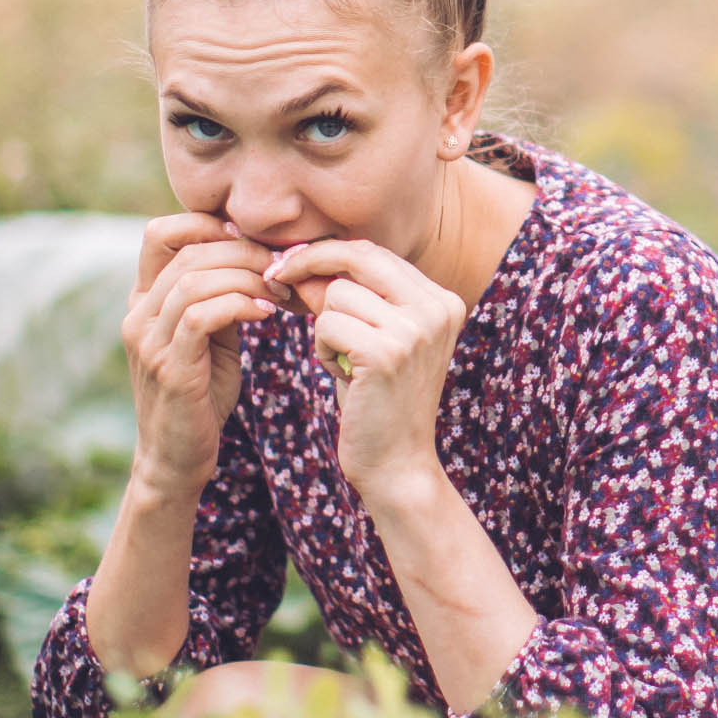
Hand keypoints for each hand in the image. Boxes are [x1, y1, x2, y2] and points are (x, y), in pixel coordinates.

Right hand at [122, 214, 278, 505]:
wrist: (177, 458)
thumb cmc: (201, 394)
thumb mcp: (210, 336)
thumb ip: (220, 297)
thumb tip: (260, 255)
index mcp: (144, 300)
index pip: (160, 234)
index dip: (206, 224)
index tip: (251, 239)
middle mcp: (137, 314)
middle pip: (188, 252)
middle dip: (243, 251)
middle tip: (282, 265)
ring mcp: (148, 340)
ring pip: (194, 280)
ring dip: (246, 277)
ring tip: (278, 289)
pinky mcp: (169, 367)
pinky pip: (201, 315)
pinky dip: (239, 305)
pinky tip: (266, 312)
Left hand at [263, 239, 465, 521]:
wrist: (397, 464)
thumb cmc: (378, 400)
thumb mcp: (370, 339)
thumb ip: (348, 298)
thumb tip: (298, 260)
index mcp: (441, 300)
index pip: (374, 252)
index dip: (326, 254)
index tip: (290, 263)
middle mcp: (436, 308)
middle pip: (356, 257)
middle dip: (308, 263)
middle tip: (276, 278)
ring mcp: (415, 330)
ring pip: (336, 294)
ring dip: (323, 327)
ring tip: (342, 361)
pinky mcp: (386, 353)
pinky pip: (327, 325)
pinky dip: (322, 349)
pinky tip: (339, 374)